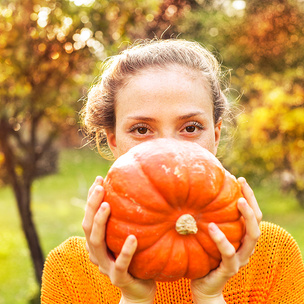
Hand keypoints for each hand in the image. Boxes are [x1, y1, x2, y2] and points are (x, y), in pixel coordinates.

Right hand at [82, 176, 155, 303]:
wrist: (139, 290)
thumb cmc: (135, 259)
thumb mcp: (129, 237)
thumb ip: (127, 220)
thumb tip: (140, 192)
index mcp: (98, 242)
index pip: (90, 217)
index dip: (92, 198)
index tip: (99, 179)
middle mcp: (97, 252)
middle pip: (88, 227)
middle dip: (91, 205)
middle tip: (100, 187)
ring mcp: (106, 266)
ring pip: (97, 243)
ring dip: (100, 223)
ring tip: (106, 205)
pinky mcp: (118, 278)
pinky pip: (121, 264)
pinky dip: (125, 251)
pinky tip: (132, 237)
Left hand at [191, 177, 261, 303]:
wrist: (203, 286)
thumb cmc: (204, 256)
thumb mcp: (208, 235)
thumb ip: (210, 219)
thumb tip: (195, 194)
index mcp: (242, 238)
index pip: (252, 214)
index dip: (249, 196)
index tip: (240, 179)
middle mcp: (246, 247)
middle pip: (257, 222)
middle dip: (252, 201)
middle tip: (242, 184)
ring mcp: (240, 259)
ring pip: (252, 237)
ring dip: (246, 217)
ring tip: (238, 201)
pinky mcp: (230, 269)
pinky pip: (229, 253)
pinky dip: (221, 239)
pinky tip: (211, 227)